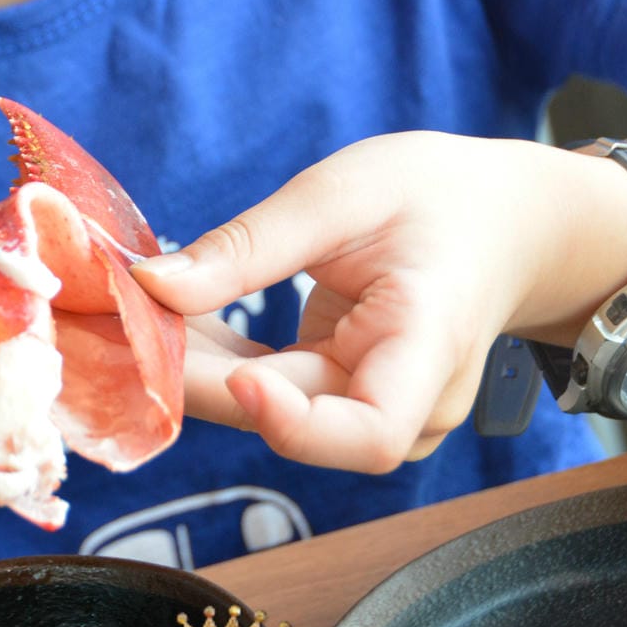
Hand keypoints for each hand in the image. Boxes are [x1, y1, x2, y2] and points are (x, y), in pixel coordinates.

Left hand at [135, 132, 626, 473]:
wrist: (502, 219)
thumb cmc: (437, 197)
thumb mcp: (342, 195)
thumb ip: (251, 245)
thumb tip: (152, 284)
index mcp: (430, 347)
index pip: (370, 431)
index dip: (295, 423)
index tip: (235, 377)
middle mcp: (407, 400)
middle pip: (297, 417)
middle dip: (203, 379)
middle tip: (124, 330)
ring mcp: (375, 405)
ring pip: (272, 409)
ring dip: (197, 371)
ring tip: (129, 319)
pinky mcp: (342, 394)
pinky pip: (271, 389)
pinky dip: (216, 359)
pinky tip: (164, 321)